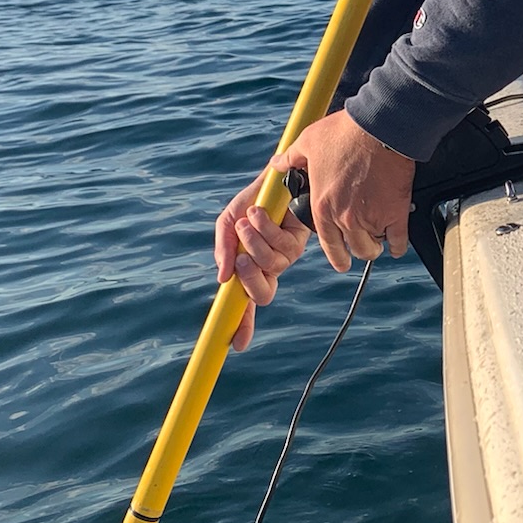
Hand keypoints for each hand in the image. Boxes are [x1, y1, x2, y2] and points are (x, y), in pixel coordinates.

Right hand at [213, 173, 311, 350]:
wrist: (276, 178)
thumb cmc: (253, 201)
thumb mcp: (228, 223)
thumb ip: (223, 250)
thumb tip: (223, 279)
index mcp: (250, 268)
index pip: (245, 303)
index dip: (242, 324)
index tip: (236, 344)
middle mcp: (269, 267)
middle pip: (263, 295)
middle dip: (250, 278)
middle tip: (241, 258)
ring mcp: (285, 257)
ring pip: (271, 267)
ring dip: (255, 241)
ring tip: (249, 219)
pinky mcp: (299, 243)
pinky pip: (281, 247)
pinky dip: (266, 228)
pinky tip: (262, 212)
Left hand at [275, 110, 414, 273]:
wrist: (379, 127)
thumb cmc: (345, 133)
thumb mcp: (308, 141)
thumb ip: (291, 158)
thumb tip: (277, 164)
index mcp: (324, 207)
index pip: (328, 245)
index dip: (336, 257)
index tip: (341, 261)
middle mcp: (345, 218)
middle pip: (355, 250)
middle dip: (359, 250)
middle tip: (363, 246)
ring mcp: (371, 217)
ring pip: (374, 246)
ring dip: (377, 244)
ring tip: (380, 238)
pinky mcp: (395, 213)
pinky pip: (399, 241)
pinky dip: (399, 244)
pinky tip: (398, 242)